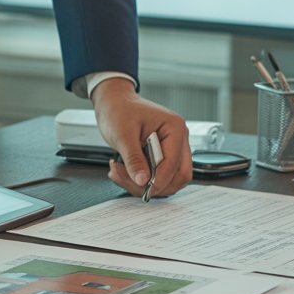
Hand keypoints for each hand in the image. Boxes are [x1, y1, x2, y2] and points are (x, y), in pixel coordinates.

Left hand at [92, 78, 192, 197]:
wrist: (114, 103)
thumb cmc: (119, 111)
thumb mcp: (123, 135)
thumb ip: (134, 160)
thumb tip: (143, 182)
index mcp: (174, 128)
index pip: (174, 164)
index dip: (159, 180)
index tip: (143, 189)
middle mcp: (178, 138)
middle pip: (180, 175)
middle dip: (156, 185)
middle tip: (131, 182)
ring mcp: (172, 148)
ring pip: (170, 179)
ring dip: (146, 184)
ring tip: (120, 172)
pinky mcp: (164, 156)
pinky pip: (159, 176)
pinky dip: (142, 180)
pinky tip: (124, 171)